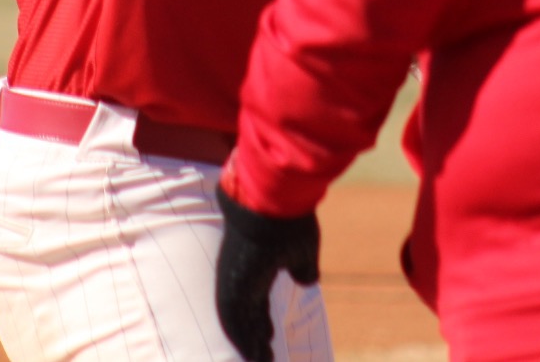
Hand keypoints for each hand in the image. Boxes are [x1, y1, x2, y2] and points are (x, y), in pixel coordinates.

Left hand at [215, 185, 320, 361]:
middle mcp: (239, 273)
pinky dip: (242, 340)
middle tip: (263, 357)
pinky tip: (254, 355)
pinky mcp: (232, 282)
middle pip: (243, 314)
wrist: (271, 194)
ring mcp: (233, 277)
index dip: (260, 320)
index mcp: (253, 265)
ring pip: (236, 320)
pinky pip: (233, 320)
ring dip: (248, 343)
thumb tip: (307, 280)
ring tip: (261, 361)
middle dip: (253, 336)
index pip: (254, 300)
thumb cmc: (288, 217)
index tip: (268, 337)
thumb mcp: (301, 249)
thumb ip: (302, 267)